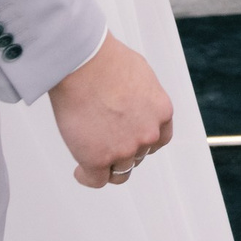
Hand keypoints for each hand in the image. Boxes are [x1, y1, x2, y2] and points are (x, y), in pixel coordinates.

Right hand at [47, 33, 172, 188]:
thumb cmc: (106, 60)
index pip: (158, 140)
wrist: (84, 63)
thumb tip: (132, 102)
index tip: (129, 139)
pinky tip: (80, 170)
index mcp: (161, 112)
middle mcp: (148, 134)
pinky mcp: (98, 159)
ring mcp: (124, 149)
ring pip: (119, 172)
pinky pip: (95, 180)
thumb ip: (142, 97)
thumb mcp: (140, 75)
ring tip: (91, 155)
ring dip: (107, 165)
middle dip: (123, 149)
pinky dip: (87, 177)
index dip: (142, 142)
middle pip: (137, 156)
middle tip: (104, 139)